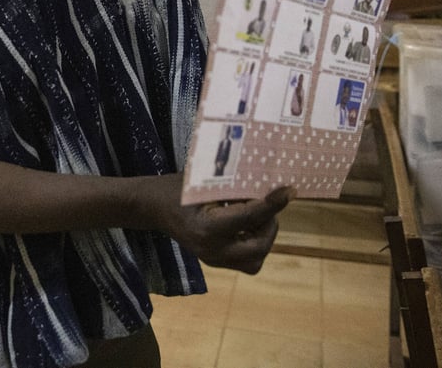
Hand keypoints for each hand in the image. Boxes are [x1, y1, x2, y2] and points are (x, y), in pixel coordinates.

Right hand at [155, 176, 293, 273]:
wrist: (153, 207)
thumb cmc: (177, 188)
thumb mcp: (204, 181)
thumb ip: (235, 185)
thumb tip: (267, 182)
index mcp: (208, 228)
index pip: (250, 217)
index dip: (273, 203)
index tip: (289, 190)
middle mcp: (212, 250)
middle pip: (259, 246)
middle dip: (270, 224)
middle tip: (267, 204)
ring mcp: (213, 259)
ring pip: (256, 259)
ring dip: (263, 236)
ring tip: (257, 216)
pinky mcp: (216, 261)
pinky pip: (247, 260)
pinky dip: (254, 243)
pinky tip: (247, 225)